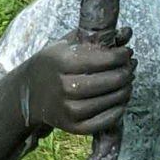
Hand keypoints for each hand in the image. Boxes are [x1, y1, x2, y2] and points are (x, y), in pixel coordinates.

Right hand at [20, 30, 135, 136]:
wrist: (29, 91)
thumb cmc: (54, 64)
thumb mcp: (68, 44)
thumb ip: (97, 37)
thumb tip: (127, 32)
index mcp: (61, 61)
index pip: (102, 59)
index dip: (120, 56)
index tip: (127, 52)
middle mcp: (63, 86)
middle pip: (108, 81)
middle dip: (125, 73)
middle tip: (131, 67)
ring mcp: (67, 109)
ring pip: (108, 101)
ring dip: (125, 91)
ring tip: (128, 82)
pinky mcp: (71, 126)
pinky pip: (101, 122)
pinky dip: (116, 112)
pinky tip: (120, 101)